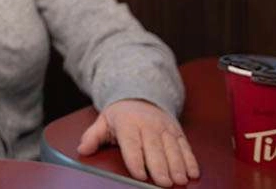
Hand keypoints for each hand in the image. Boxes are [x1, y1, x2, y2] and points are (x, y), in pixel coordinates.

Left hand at [77, 98, 198, 186]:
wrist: (140, 96)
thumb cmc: (120, 115)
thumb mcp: (103, 122)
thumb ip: (92, 136)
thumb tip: (82, 149)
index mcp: (127, 123)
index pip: (131, 143)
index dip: (135, 160)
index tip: (139, 175)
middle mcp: (148, 124)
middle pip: (154, 148)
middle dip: (160, 166)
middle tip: (164, 183)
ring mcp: (164, 127)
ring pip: (172, 148)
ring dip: (178, 165)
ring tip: (180, 180)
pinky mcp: (177, 131)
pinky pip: (185, 145)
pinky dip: (190, 159)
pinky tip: (193, 172)